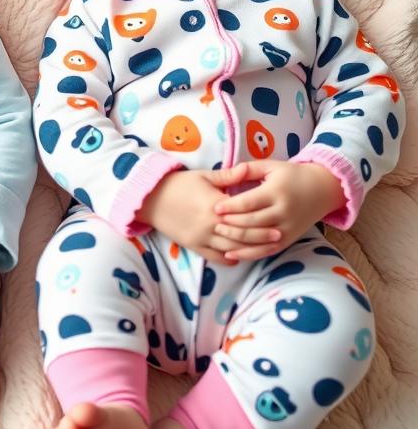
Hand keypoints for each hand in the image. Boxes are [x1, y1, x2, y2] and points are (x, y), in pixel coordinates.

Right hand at [138, 169, 279, 264]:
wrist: (151, 199)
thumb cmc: (178, 184)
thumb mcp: (203, 176)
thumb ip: (227, 176)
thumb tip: (247, 169)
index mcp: (215, 206)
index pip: (244, 218)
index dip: (261, 222)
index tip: (278, 221)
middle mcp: (210, 225)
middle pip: (241, 236)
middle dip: (261, 238)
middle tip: (278, 237)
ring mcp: (201, 238)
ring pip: (231, 250)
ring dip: (249, 251)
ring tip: (264, 250)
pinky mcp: (193, 246)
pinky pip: (214, 257)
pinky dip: (228, 259)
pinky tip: (239, 258)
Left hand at [210, 160, 345, 261]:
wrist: (322, 190)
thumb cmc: (292, 175)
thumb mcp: (272, 166)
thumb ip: (249, 169)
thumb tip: (227, 171)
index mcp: (277, 192)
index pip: (249, 203)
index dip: (231, 206)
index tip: (215, 207)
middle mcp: (283, 212)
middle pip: (252, 222)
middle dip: (231, 224)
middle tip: (213, 223)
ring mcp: (287, 228)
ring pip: (257, 239)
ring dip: (237, 240)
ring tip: (219, 236)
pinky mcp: (288, 240)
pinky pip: (266, 251)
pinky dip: (249, 254)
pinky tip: (232, 254)